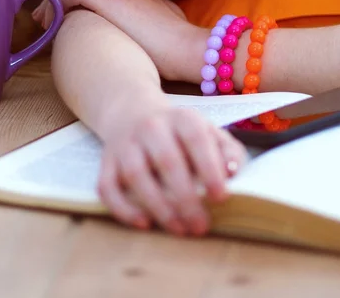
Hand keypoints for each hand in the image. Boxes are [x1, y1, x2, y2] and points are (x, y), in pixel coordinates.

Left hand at [32, 0, 204, 80]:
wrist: (191, 48)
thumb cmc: (181, 46)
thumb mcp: (165, 27)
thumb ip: (150, 22)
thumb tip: (140, 32)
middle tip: (43, 8)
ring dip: (54, 0)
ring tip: (41, 18)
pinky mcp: (112, 2)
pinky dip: (57, 2)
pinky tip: (48, 17)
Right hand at [99, 105, 247, 235]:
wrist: (133, 111)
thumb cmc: (180, 131)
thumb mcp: (208, 132)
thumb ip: (227, 151)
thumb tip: (232, 173)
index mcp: (182, 117)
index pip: (196, 139)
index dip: (209, 168)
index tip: (221, 197)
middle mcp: (151, 126)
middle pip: (167, 160)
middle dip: (185, 197)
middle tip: (201, 225)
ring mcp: (126, 143)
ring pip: (137, 175)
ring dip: (159, 206)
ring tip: (179, 229)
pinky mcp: (107, 161)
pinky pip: (108, 186)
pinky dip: (123, 208)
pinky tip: (144, 223)